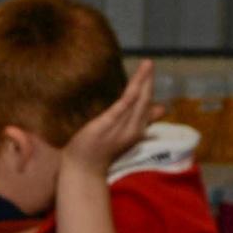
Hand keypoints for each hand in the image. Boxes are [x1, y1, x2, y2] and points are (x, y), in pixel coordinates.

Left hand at [62, 59, 159, 178]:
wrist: (83, 170)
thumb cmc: (97, 153)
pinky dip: (132, 94)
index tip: (149, 72)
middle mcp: (134, 128)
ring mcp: (122, 126)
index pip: (146, 105)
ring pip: (138, 100)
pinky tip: (137, 84)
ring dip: (143, 81)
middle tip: (149, 63)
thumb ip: (128, 126)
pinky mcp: (108, 124)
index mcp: (136, 130)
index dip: (148, 89)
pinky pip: (123, 106)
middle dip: (149, 81)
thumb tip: (143, 114)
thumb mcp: (117, 137)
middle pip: (145, 100)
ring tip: (147, 65)